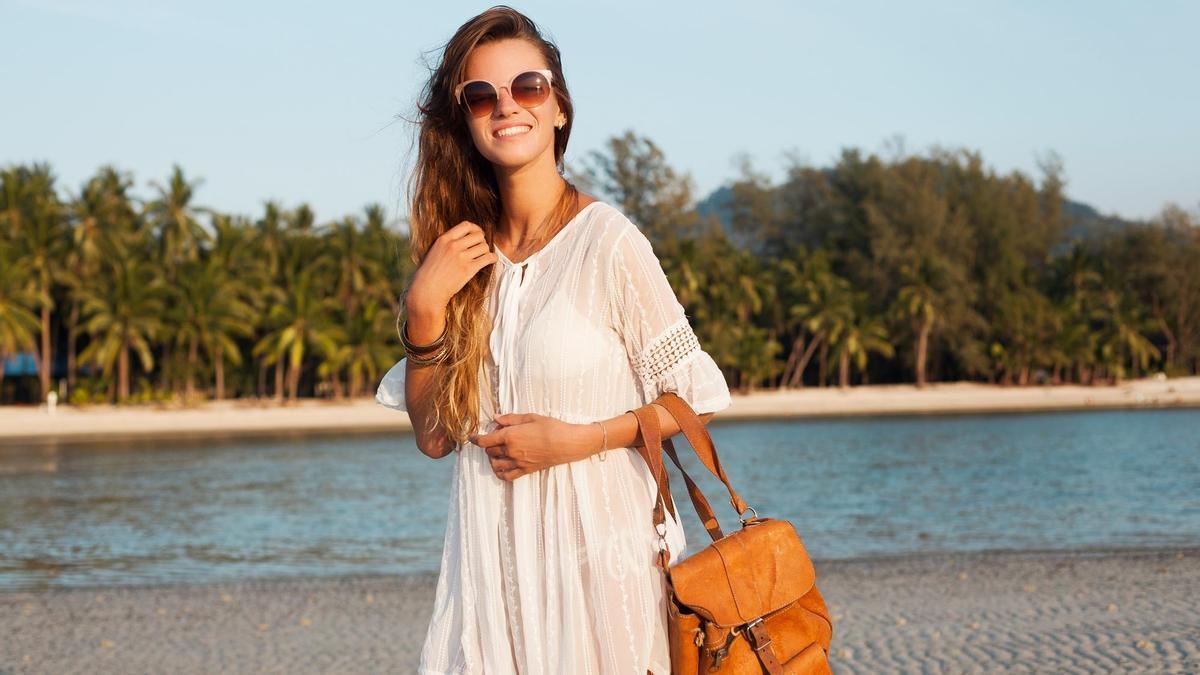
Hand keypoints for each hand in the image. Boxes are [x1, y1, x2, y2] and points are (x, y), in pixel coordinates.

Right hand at [407, 220, 498, 313]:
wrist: (428, 290)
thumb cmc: (429, 273)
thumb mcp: (435, 251)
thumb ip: (447, 243)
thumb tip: (463, 238)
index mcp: (444, 239)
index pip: (466, 225)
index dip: (475, 229)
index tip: (478, 234)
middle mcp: (453, 246)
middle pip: (478, 235)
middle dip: (481, 241)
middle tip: (480, 248)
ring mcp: (461, 257)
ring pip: (484, 246)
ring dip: (486, 251)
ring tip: (483, 256)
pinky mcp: (468, 269)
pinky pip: (488, 258)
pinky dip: (493, 259)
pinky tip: (491, 260)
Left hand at [468, 413, 597, 480]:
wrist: (568, 443)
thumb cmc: (552, 427)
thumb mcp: (530, 417)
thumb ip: (510, 419)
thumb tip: (495, 418)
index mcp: (510, 436)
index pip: (485, 440)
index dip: (476, 439)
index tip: (472, 437)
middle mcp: (511, 451)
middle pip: (490, 451)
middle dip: (489, 445)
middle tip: (496, 437)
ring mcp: (518, 462)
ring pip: (495, 465)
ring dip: (492, 459)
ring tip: (498, 452)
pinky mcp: (526, 470)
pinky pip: (507, 476)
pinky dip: (500, 472)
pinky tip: (501, 467)